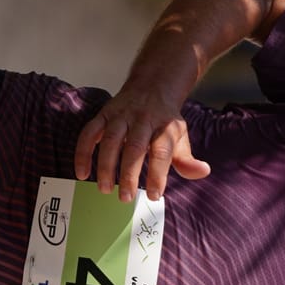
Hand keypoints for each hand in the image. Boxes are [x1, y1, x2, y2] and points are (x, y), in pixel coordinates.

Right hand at [74, 80, 210, 202]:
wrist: (152, 86)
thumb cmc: (165, 121)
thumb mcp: (180, 137)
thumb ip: (187, 159)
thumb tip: (203, 171)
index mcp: (164, 126)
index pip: (162, 152)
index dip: (158, 174)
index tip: (154, 195)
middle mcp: (142, 119)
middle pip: (134, 147)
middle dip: (129, 173)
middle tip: (125, 198)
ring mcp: (121, 115)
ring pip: (110, 140)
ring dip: (106, 165)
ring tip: (105, 189)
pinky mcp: (103, 115)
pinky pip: (89, 133)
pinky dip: (83, 152)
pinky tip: (81, 173)